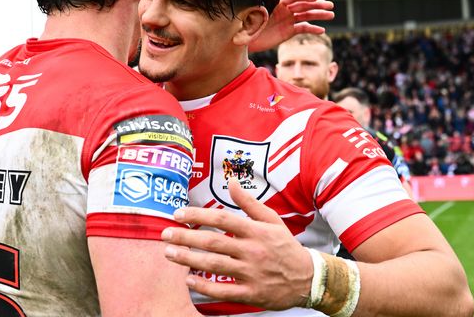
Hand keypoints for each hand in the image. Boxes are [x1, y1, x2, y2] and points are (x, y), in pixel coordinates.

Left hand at [161, 179, 312, 309]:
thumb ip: (248, 202)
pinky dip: (204, 286)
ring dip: (189, 260)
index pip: (222, 219)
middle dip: (185, 238)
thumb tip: (231, 181)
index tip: (178, 214)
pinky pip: (224, 291)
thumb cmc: (285, 247)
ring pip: (215, 266)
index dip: (198, 215)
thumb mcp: (271, 220)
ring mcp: (251, 273)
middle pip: (213, 242)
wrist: (308, 278)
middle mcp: (252, 251)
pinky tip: (188, 280)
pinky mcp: (251, 293)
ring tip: (169, 254)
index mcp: (256, 231)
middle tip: (164, 235)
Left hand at [249, 0, 334, 52]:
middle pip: (303, 4)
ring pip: (306, 15)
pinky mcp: (288, 31)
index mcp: (276, 2)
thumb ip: (261, 10)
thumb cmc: (245, 24)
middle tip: (330, 5)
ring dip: (319, 15)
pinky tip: (322, 30)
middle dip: (317, 4)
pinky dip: (312, 29)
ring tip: (331, 15)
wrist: (243, 39)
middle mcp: (284, 9)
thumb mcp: (252, 15)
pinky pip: (303, 28)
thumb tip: (263, 6)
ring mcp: (287, 20)